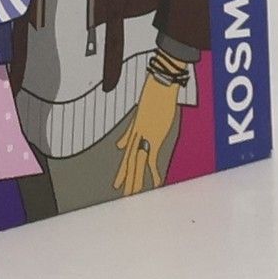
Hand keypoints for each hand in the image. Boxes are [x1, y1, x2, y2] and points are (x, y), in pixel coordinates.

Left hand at [112, 71, 180, 195]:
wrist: (160, 85)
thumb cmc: (153, 94)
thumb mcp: (139, 114)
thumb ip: (129, 131)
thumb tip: (119, 144)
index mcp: (134, 131)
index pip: (126, 155)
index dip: (122, 170)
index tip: (118, 183)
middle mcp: (137, 136)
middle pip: (129, 162)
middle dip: (126, 179)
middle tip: (122, 193)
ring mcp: (144, 137)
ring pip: (136, 163)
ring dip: (134, 179)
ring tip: (130, 193)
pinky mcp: (154, 136)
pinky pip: (152, 159)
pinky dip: (153, 172)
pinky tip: (154, 183)